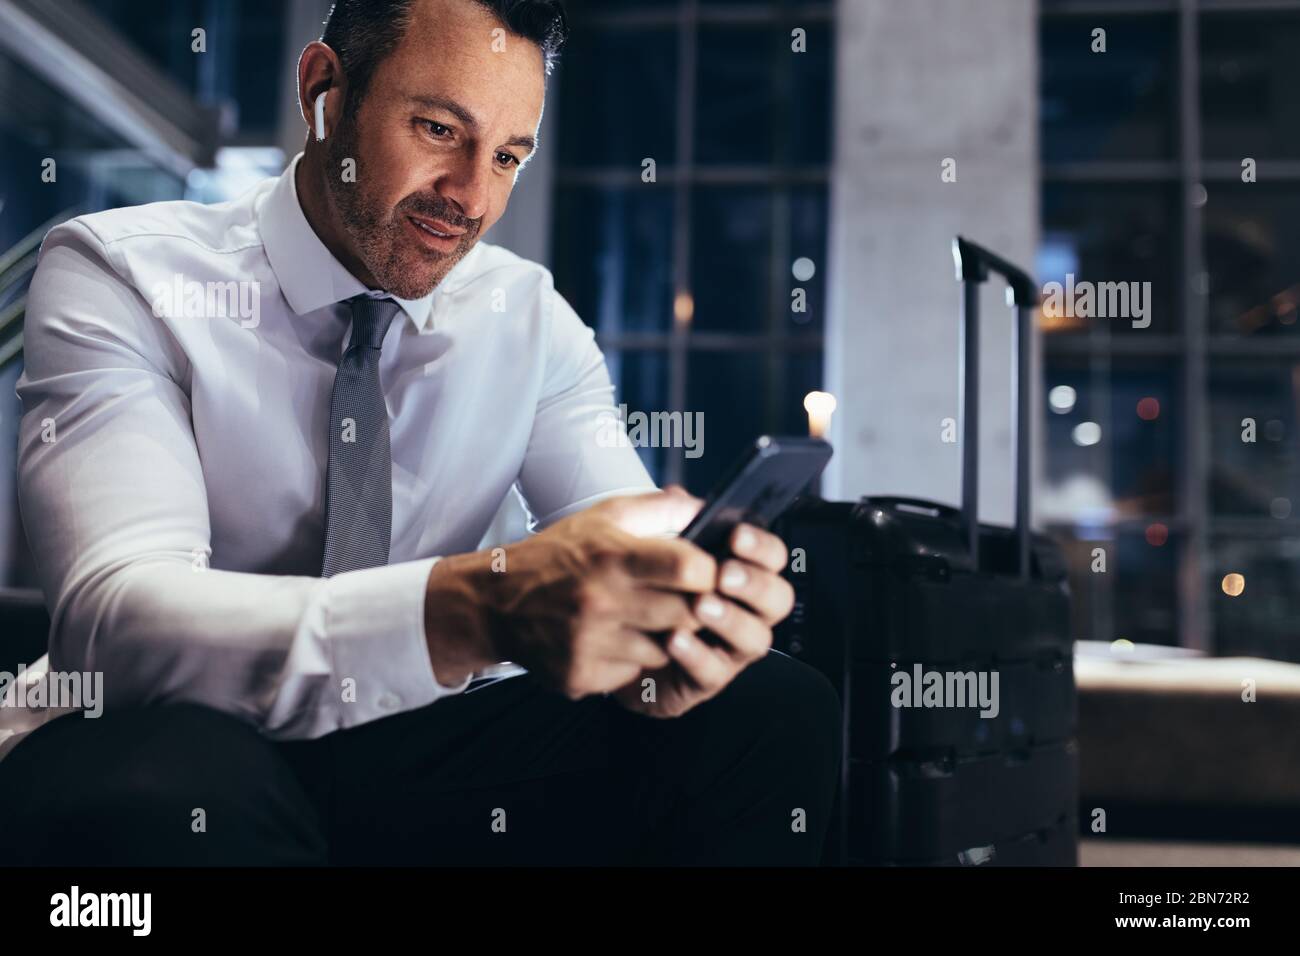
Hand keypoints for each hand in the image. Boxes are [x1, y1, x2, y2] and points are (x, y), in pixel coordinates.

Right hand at [423, 487, 715, 695]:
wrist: (495, 601)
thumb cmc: (557, 556)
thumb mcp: (603, 518)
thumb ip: (657, 509)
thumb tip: (701, 507)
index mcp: (612, 557)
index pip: (689, 569)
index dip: (707, 572)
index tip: (704, 573)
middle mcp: (601, 601)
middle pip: (686, 616)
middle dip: (692, 609)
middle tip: (682, 601)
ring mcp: (590, 643)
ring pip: (663, 651)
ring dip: (661, 639)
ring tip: (642, 620)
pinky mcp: (580, 675)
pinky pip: (631, 675)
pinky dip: (630, 662)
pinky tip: (613, 641)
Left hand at [612, 521, 795, 718]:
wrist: (607, 641)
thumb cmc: (643, 590)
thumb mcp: (649, 548)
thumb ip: (666, 519)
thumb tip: (678, 496)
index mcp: (740, 576)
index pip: (772, 559)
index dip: (762, 548)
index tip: (737, 537)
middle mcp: (744, 613)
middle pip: (778, 599)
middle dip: (754, 584)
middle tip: (724, 573)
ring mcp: (728, 649)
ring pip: (755, 639)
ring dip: (730, 619)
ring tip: (701, 604)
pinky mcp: (703, 681)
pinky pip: (713, 673)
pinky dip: (696, 654)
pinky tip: (674, 638)